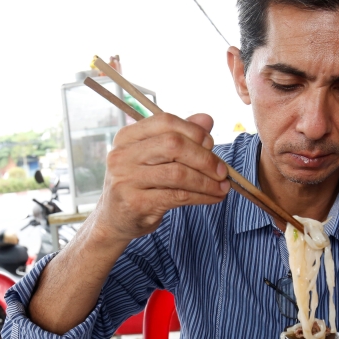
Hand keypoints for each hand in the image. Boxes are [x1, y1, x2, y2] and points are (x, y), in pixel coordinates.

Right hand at [93, 113, 229, 243]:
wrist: (115, 219)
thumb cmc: (140, 184)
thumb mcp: (155, 157)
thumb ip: (180, 136)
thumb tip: (207, 119)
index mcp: (127, 136)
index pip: (165, 122)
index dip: (194, 131)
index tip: (211, 145)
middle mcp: (122, 155)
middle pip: (173, 145)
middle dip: (204, 157)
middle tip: (222, 171)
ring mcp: (126, 179)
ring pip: (178, 173)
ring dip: (207, 181)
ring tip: (222, 187)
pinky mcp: (135, 203)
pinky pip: (177, 196)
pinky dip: (201, 197)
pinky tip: (212, 198)